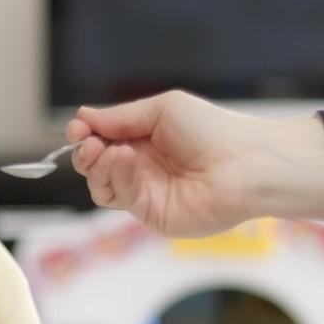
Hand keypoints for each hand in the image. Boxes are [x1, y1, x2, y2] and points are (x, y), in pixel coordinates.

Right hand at [66, 90, 323, 236]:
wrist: (246, 164)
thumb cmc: (213, 130)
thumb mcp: (162, 110)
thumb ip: (121, 117)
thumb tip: (83, 116)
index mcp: (144, 140)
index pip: (102, 140)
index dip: (86, 134)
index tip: (77, 128)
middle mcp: (141, 168)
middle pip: (95, 165)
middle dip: (86, 151)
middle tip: (89, 142)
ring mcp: (144, 192)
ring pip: (101, 185)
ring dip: (96, 165)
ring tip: (107, 150)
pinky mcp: (150, 214)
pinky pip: (120, 197)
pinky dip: (116, 176)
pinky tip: (124, 158)